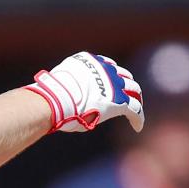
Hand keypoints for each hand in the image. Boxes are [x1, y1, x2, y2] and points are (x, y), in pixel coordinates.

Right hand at [25, 52, 144, 132]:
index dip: (111, 74)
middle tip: (128, 95)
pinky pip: (135, 109)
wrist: (56, 100)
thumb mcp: (60, 81)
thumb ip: (69, 84)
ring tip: (135, 109)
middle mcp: (104, 69)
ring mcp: (114, 84)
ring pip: (133, 90)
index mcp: (89, 61)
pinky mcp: (119, 101)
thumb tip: (60, 95)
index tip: (111, 81)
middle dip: (126, 85)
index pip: (107, 64)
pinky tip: (137, 126)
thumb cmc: (51, 95)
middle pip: (124, 75)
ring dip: (135, 98)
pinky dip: (137, 117)